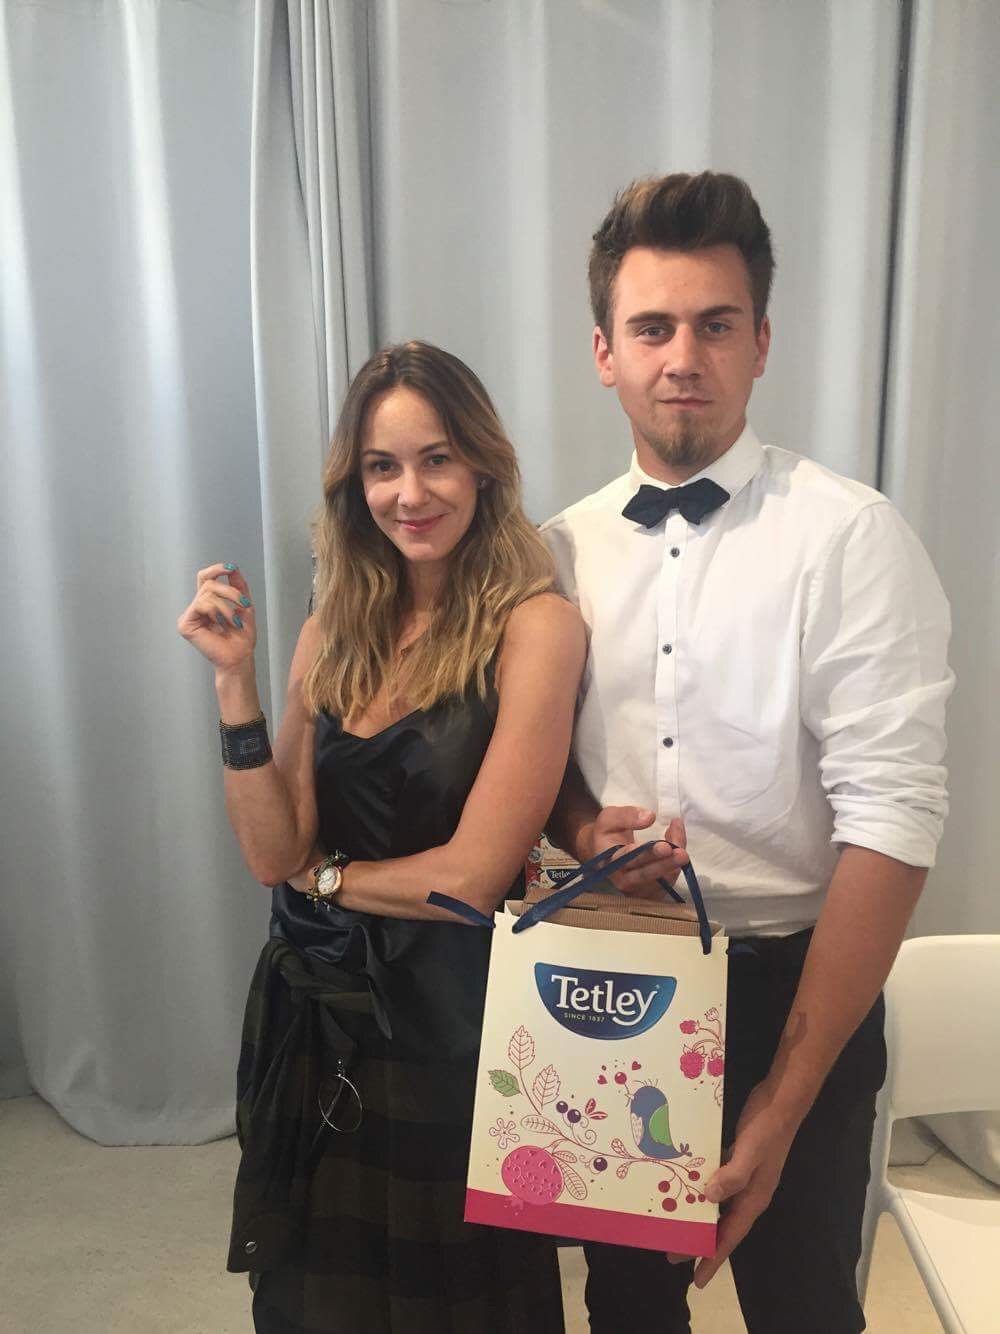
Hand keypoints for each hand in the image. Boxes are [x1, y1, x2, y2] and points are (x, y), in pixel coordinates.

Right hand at [177, 563, 256, 673]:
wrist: (240, 656)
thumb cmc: (242, 637)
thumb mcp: (244, 606)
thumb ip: (238, 586)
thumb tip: (232, 568)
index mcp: (208, 602)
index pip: (206, 578)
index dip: (216, 569)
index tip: (231, 568)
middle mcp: (197, 607)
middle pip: (209, 583)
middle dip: (230, 592)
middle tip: (244, 605)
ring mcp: (190, 615)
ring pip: (207, 593)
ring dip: (227, 606)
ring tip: (234, 621)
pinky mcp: (185, 624)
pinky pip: (201, 604)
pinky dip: (217, 612)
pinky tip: (221, 625)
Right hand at [587, 806, 688, 899]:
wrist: (605, 853)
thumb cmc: (608, 833)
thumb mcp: (609, 818)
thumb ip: (627, 816)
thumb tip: (649, 817)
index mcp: (609, 862)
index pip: (629, 859)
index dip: (647, 853)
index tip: (665, 846)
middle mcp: (622, 880)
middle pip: (646, 875)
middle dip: (665, 864)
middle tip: (681, 854)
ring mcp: (637, 890)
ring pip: (662, 879)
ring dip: (675, 862)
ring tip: (681, 842)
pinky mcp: (651, 894)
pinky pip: (669, 882)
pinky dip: (677, 864)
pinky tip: (678, 845)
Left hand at [668, 1079, 798, 1286]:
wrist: (781, 1102)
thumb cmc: (767, 1128)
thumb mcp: (750, 1151)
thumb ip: (733, 1175)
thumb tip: (709, 1198)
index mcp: (754, 1198)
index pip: (730, 1236)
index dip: (713, 1258)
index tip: (696, 1279)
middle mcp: (749, 1193)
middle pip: (723, 1226)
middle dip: (701, 1243)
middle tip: (673, 1254)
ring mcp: (745, 1177)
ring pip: (719, 1207)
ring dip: (700, 1218)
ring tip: (677, 1226)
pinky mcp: (738, 1160)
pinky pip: (718, 1185)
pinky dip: (703, 1192)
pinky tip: (688, 1188)